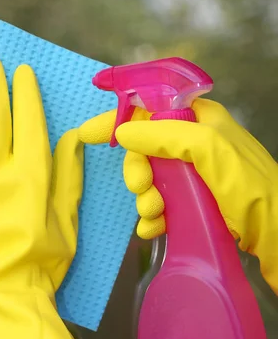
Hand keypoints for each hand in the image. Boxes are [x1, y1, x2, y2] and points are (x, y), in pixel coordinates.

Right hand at [79, 99, 277, 292]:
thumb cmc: (250, 187)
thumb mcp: (210, 150)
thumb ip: (166, 136)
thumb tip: (124, 133)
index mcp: (200, 120)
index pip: (149, 109)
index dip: (119, 119)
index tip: (88, 134)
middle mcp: (194, 144)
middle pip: (144, 149)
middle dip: (136, 169)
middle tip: (141, 187)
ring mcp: (193, 176)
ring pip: (150, 180)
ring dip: (144, 198)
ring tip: (154, 213)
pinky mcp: (193, 204)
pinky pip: (160, 205)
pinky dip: (152, 218)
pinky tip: (154, 229)